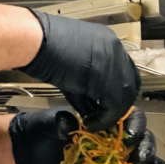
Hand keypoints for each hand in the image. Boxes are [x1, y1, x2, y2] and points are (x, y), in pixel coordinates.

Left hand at [9, 106, 164, 163]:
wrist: (26, 150)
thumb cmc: (38, 131)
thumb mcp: (46, 124)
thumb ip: (59, 123)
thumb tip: (67, 123)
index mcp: (98, 119)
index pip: (125, 117)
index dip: (132, 124)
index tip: (127, 136)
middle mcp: (108, 136)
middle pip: (138, 137)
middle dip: (143, 145)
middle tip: (137, 157)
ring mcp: (108, 155)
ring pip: (140, 155)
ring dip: (153, 162)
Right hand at [19, 10, 139, 130]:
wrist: (35, 41)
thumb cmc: (42, 45)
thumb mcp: (67, 61)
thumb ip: (81, 80)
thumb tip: (88, 104)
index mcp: (106, 40)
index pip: (121, 70)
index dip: (113, 89)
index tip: (101, 102)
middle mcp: (115, 50)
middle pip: (128, 83)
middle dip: (116, 102)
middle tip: (100, 114)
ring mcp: (115, 64)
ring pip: (123, 97)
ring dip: (109, 113)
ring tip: (93, 122)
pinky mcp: (110, 80)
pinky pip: (113, 107)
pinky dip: (103, 119)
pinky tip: (89, 123)